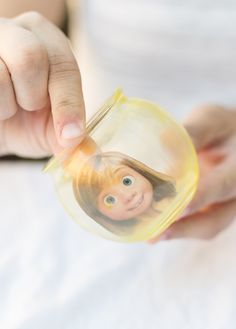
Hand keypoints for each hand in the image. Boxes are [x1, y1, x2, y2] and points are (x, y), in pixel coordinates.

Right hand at [0, 12, 84, 157]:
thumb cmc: (24, 120)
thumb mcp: (50, 129)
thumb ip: (69, 137)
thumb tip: (89, 154)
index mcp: (50, 43)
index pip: (65, 66)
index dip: (68, 104)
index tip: (70, 136)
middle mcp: (20, 31)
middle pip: (31, 57)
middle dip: (32, 96)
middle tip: (28, 107)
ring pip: (0, 73)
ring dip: (7, 104)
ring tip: (7, 107)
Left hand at [150, 105, 235, 241]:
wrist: (234, 140)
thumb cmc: (224, 127)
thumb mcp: (212, 120)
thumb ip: (194, 131)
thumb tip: (162, 141)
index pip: (223, 185)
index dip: (199, 199)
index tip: (174, 209)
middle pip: (215, 219)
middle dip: (184, 228)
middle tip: (154, 235)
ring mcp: (228, 203)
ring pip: (208, 226)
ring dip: (179, 232)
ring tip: (151, 236)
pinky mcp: (216, 207)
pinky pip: (201, 223)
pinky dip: (180, 226)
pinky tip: (158, 225)